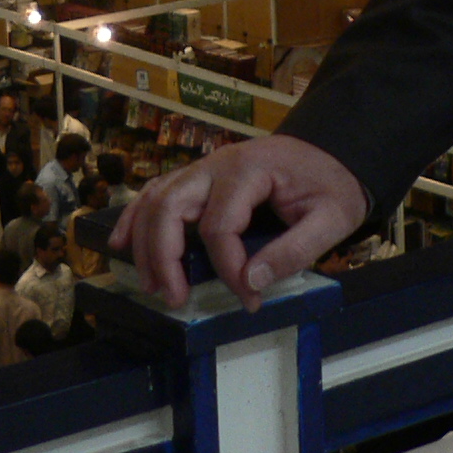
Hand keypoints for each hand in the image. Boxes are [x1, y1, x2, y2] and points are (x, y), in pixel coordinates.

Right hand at [108, 135, 368, 311]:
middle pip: (171, 206)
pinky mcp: (198, 178)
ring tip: (153, 285)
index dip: (228, 267)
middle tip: (175, 298)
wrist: (331, 152)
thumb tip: (251, 282)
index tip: (249, 299)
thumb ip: (295, 250)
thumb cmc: (331, 186)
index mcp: (251, 170)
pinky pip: (156, 192)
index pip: (220, 224)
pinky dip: (135, 217)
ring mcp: (203, 168)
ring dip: (145, 242)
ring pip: (156, 198)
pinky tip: (121, 244)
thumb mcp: (332, 219)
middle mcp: (217, 164)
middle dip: (165, 256)